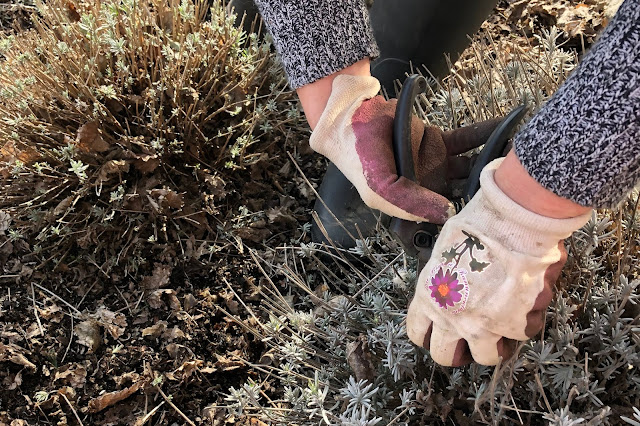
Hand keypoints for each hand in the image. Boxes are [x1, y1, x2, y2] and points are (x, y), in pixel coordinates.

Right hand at [310, 74, 502, 223]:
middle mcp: (428, 189)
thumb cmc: (360, 158)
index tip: (494, 221)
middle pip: (465, 195)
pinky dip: (486, 131)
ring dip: (495, 162)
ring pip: (472, 167)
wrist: (352, 118)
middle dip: (491, 195)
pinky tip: (506, 125)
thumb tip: (447, 214)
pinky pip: (468, 139)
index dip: (468, 221)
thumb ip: (410, 203)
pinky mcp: (440, 141)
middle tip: (520, 191)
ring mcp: (435, 165)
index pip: (445, 220)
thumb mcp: (379, 188)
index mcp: (414, 207)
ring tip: (522, 159)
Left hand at [406, 159, 591, 365]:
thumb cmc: (475, 227)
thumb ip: (444, 275)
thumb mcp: (443, 250)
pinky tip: (526, 304)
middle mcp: (451, 318)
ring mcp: (482, 326)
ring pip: (485, 357)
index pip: (417, 331)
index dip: (427, 334)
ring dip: (494, 345)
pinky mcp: (514, 325)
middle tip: (469, 338)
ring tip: (502, 329)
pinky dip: (525, 322)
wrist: (509, 225)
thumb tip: (453, 278)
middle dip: (456, 351)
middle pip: (443, 355)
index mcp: (429, 297)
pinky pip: (521, 335)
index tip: (436, 333)